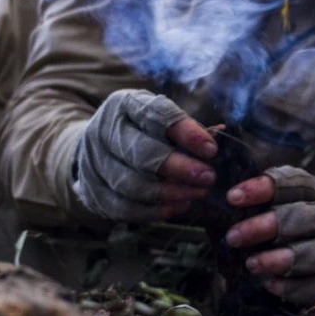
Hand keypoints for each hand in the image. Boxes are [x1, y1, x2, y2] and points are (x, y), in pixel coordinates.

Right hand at [72, 89, 217, 221]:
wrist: (93, 148)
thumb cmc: (139, 130)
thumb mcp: (158, 117)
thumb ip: (186, 127)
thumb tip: (221, 135)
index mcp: (124, 105)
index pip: (155, 115)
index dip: (186, 133)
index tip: (211, 149)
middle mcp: (104, 131)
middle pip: (142, 154)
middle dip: (180, 168)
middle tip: (208, 177)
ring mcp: (95, 163)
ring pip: (134, 185)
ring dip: (172, 192)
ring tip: (199, 193)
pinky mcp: (93, 192)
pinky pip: (125, 207)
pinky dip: (155, 210)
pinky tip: (179, 206)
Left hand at [225, 166, 314, 305]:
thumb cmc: (305, 221)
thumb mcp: (295, 201)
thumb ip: (269, 197)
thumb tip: (231, 197)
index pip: (294, 184)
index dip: (263, 189)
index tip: (232, 197)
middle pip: (303, 218)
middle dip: (266, 226)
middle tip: (233, 237)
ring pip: (313, 253)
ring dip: (278, 259)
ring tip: (251, 264)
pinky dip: (292, 286)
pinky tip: (270, 285)